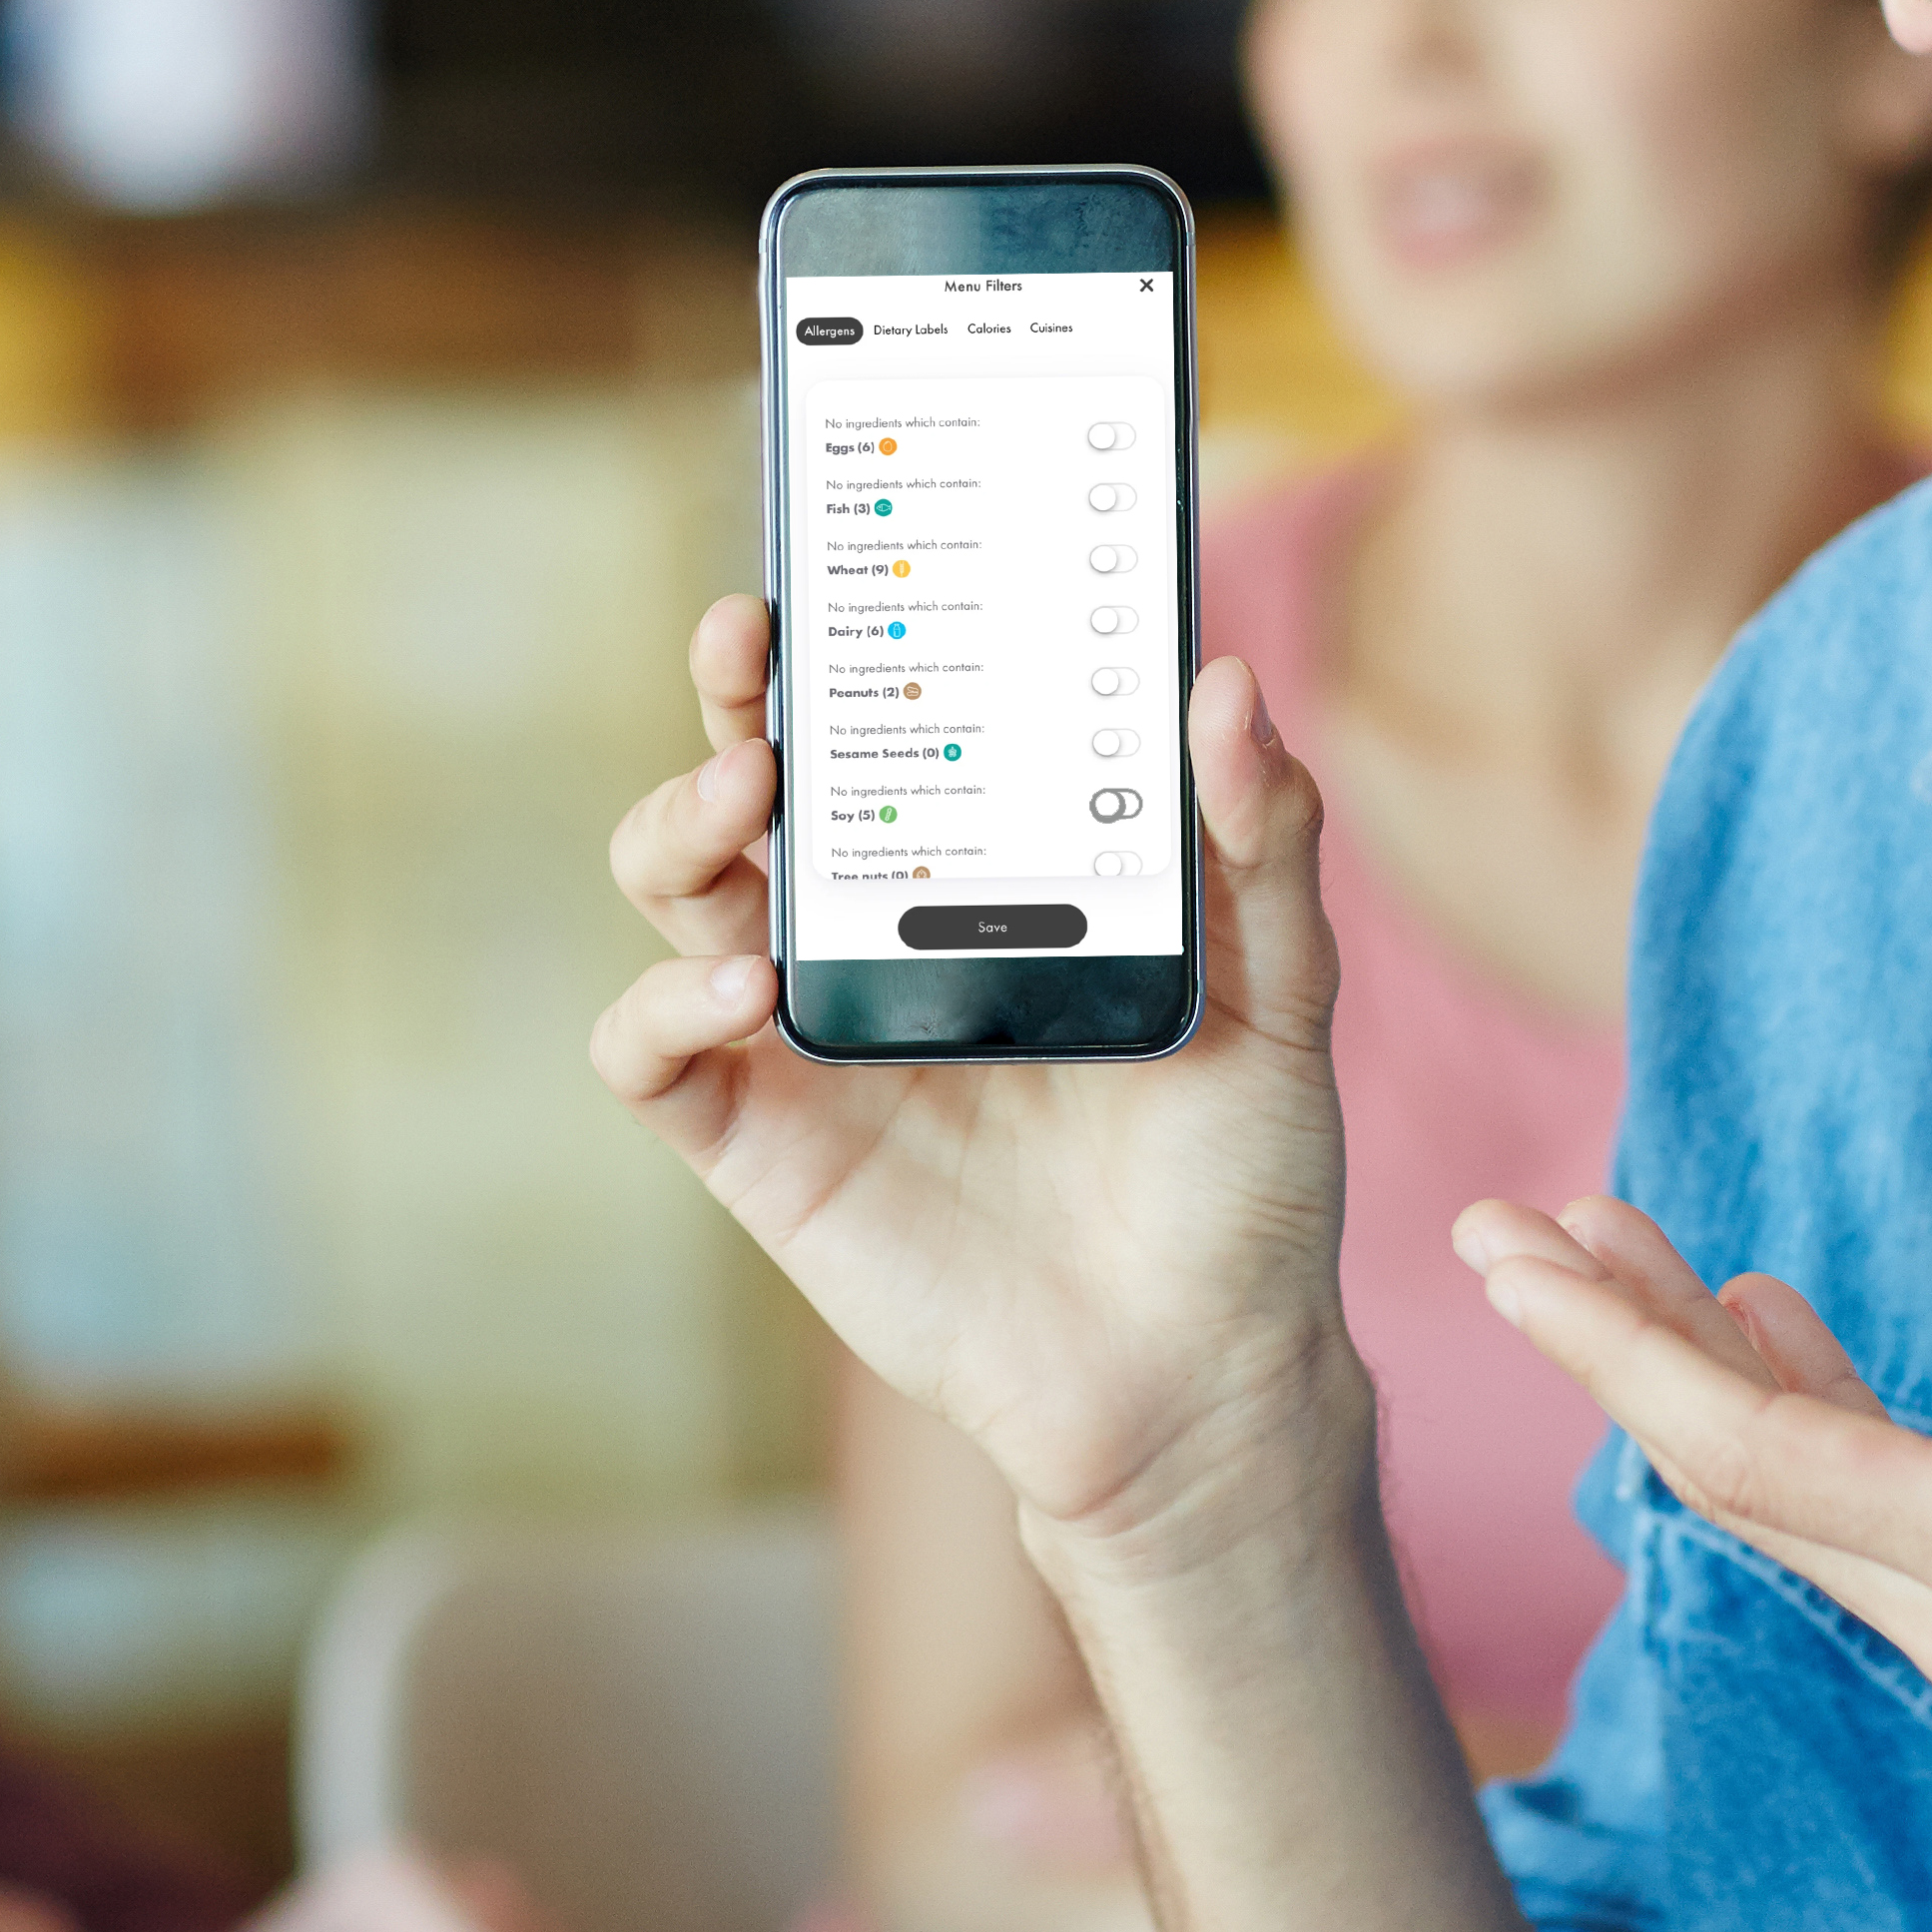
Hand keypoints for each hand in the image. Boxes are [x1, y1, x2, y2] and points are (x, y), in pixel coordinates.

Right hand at [588, 596, 1360, 1560]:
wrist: (1204, 1374)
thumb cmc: (1240, 1180)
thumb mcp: (1280, 994)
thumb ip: (1261, 843)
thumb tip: (1227, 683)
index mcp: (985, 876)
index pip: (888, 725)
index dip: (843, 639)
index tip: (838, 557)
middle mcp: (878, 938)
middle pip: (752, 780)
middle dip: (730, 696)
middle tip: (754, 645)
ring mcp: (806, 1041)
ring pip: (677, 892)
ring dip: (679, 824)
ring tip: (750, 794)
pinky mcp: (763, 1151)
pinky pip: (651, 1059)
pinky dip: (658, 1009)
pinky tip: (743, 989)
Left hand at [1456, 1198, 1931, 1931]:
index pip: (1753, 1449)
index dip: (1614, 1342)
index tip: (1508, 1247)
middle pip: (1736, 1474)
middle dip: (1613, 1341)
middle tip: (1509, 1226)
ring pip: (1799, 1503)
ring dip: (1703, 1377)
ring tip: (1627, 1255)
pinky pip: (1871, 1532)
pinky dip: (1807, 1427)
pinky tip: (1795, 1350)